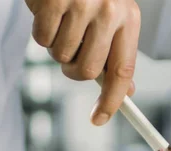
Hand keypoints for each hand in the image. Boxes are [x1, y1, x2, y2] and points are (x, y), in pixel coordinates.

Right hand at [25, 0, 140, 125]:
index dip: (111, 100)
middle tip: (70, 56)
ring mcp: (80, 4)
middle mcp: (109, 12)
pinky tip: (49, 12)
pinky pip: (41, 38)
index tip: (99, 119)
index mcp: (129, 19)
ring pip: (61, 55)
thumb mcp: (115, 17)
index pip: (122, 71)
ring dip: (56, 47)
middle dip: (73, 71)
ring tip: (62, 23)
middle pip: (86, 70)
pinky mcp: (53, 0)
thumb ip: (118, 53)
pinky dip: (41, 31)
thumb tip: (126, 91)